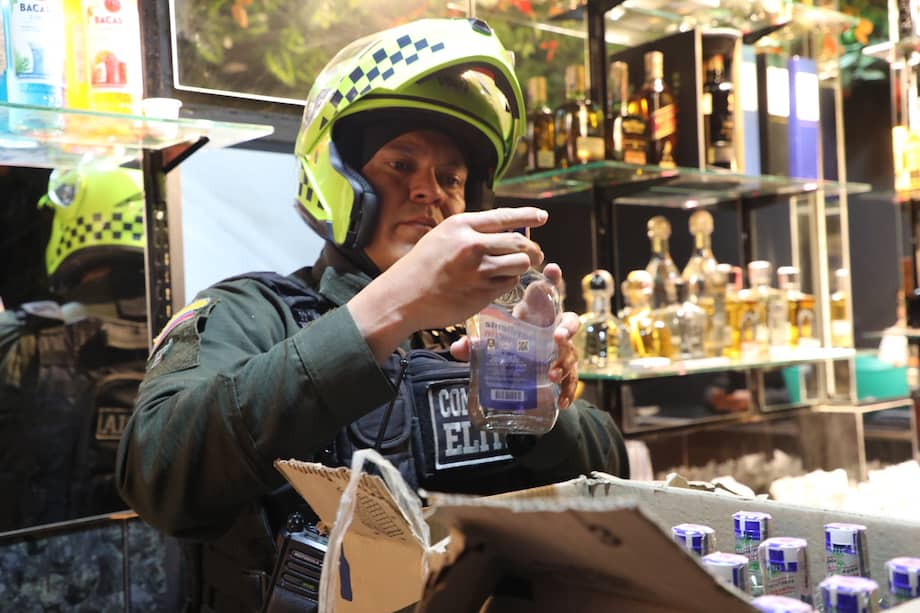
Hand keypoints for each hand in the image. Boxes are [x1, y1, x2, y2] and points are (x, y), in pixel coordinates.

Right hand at [349, 207, 547, 361]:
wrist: (404, 297)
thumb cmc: (421, 267)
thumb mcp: (441, 237)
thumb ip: (471, 232)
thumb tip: (505, 230)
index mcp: (461, 226)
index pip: (504, 216)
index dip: (527, 216)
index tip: (542, 216)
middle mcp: (472, 245)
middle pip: (519, 242)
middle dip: (532, 249)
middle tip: (534, 254)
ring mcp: (478, 270)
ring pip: (519, 264)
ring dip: (521, 267)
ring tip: (514, 269)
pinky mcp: (482, 293)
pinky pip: (508, 284)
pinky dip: (508, 282)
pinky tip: (495, 283)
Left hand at [450, 262, 580, 408]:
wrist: (520, 366)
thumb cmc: (510, 342)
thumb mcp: (493, 340)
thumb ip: (476, 343)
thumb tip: (458, 348)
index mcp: (538, 314)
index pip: (549, 293)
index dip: (553, 280)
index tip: (552, 269)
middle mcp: (553, 330)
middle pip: (569, 323)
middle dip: (567, 327)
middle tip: (557, 335)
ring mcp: (560, 351)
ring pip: (571, 354)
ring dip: (564, 363)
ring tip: (551, 373)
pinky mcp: (562, 371)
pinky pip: (570, 381)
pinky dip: (568, 391)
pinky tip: (562, 402)